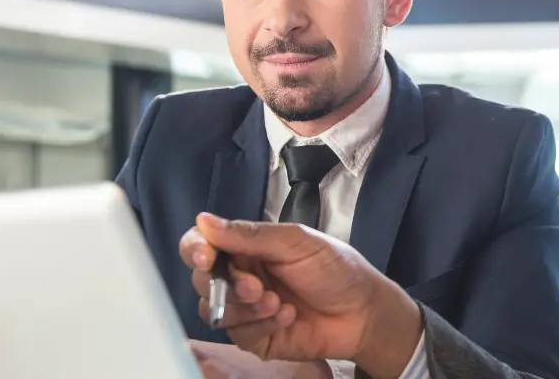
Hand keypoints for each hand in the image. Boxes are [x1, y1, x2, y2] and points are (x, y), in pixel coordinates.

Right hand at [180, 213, 422, 378]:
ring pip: (214, 311)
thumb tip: (204, 221)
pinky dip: (261, 325)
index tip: (205, 257)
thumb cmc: (335, 269)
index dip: (195, 249)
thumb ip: (249, 234)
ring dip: (244, 308)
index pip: (203, 244)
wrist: (362, 312)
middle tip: (255, 286)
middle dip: (226, 284)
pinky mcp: (255, 338)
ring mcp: (245, 309)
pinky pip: (238, 334)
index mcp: (247, 247)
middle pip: (202, 280)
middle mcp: (240, 276)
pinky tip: (288, 316)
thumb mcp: (296, 242)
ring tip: (277, 303)